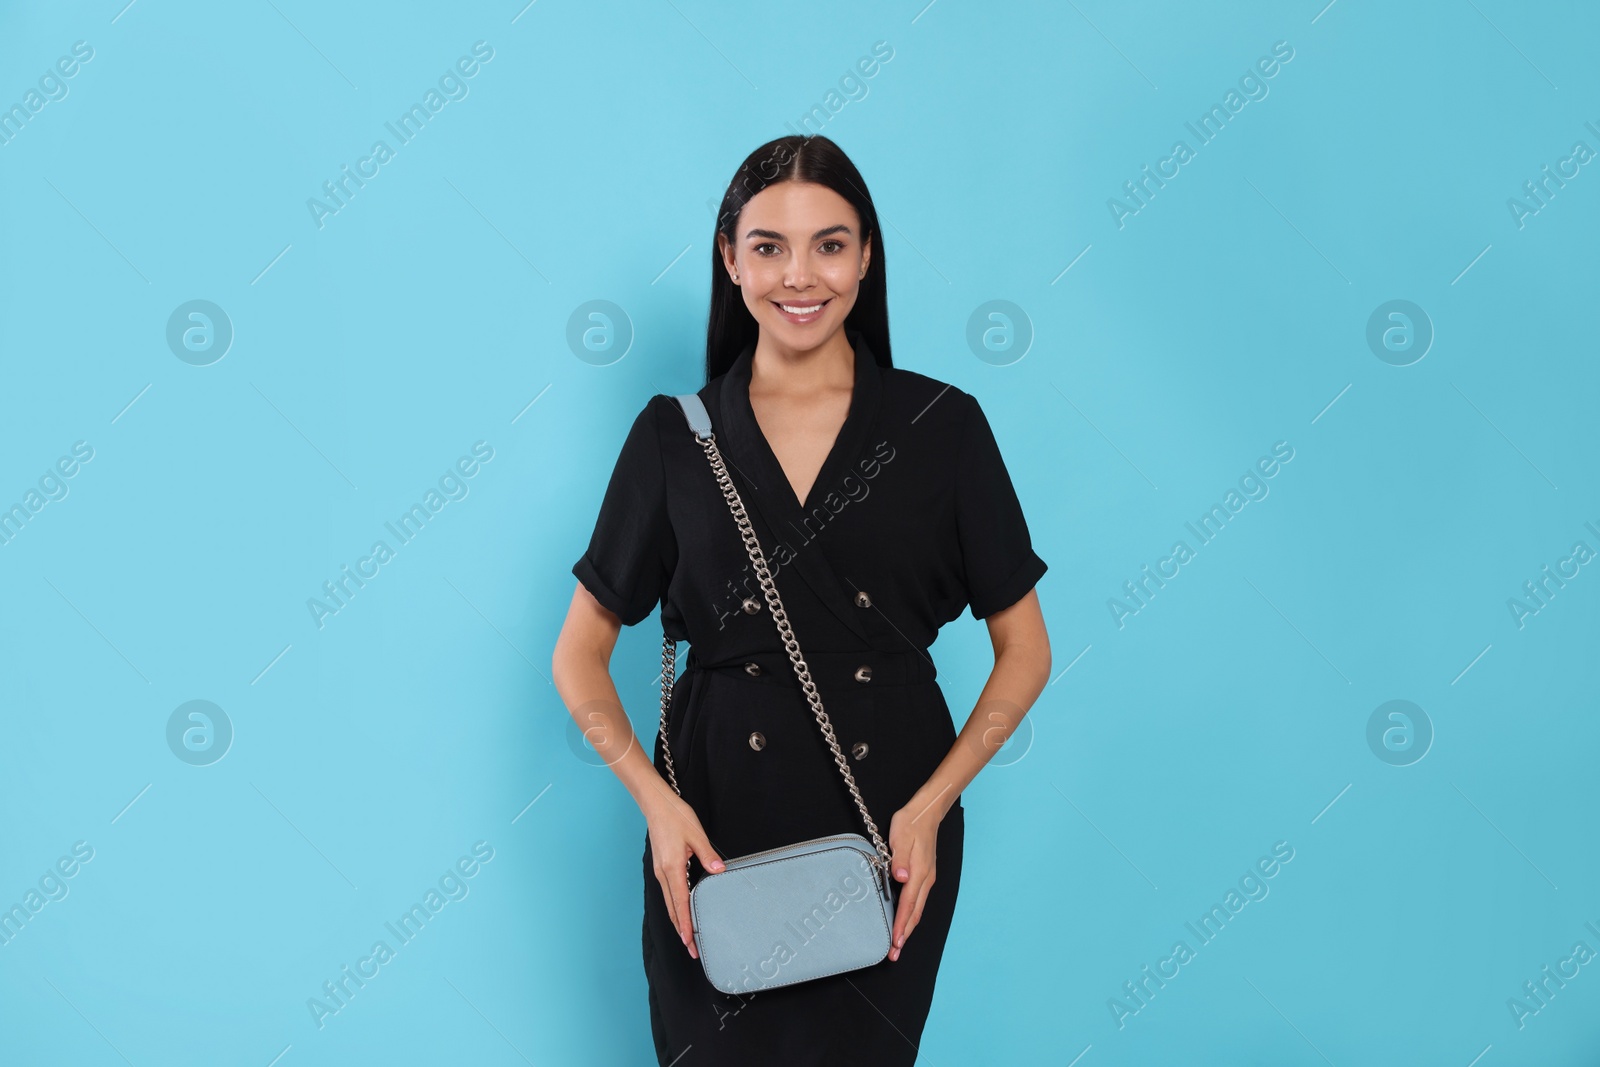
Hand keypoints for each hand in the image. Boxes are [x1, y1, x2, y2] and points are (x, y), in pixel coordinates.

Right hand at [644, 791, 723, 958]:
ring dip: (678, 920)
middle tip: (691, 949)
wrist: (656, 805)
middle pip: (672, 909)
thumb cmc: (675, 816)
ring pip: (669, 902)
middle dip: (681, 930)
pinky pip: (669, 892)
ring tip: (687, 935)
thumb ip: (708, 855)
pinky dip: (675, 906)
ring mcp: (660, 871)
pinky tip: (682, 910)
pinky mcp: (662, 866)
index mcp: (672, 868)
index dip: (685, 924)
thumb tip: (719, 871)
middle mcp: (663, 873)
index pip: (680, 903)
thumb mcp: (696, 834)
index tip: (689, 942)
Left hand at [885, 796, 943, 961]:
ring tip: (898, 943)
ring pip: (917, 909)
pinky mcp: (924, 875)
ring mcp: (926, 878)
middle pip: (915, 913)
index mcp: (919, 872)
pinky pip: (917, 901)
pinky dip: (910, 915)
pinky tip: (904, 920)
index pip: (908, 905)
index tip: (895, 942)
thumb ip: (899, 858)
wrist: (926, 813)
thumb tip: (901, 878)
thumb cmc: (911, 823)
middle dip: (905, 934)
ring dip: (908, 927)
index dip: (901, 925)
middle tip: (894, 953)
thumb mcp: (900, 836)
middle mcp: (925, 879)